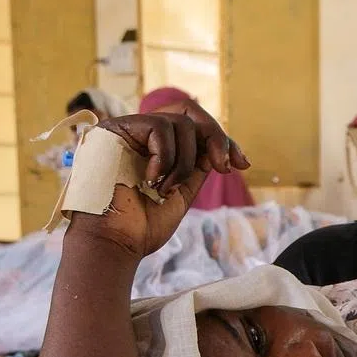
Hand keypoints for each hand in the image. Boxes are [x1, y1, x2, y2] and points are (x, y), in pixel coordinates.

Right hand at [66, 108, 248, 260]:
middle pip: (189, 113)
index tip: (242, 164)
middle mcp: (138, 135)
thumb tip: (218, 148)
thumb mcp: (181, 192)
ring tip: (166, 188)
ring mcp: (126, 130)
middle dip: (216, 137)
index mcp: (153, 149)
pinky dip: (166, 157)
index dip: (220, 140)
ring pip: (180, 123)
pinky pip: (160, 128)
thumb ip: (197, 166)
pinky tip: (152, 179)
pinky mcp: (114, 129)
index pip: (193, 128)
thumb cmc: (141, 228)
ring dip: (185, 162)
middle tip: (225, 167)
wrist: (113, 243)